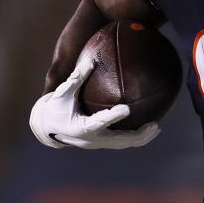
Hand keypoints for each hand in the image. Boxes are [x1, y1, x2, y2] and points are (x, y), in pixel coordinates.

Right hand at [28, 51, 159, 148]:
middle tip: (154, 124)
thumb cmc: (54, 108)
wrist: (46, 127)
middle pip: (119, 141)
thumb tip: (91, 58)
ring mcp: (97, 143)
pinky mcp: (101, 143)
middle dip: (137, 134)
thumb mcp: (61, 93)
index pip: (99, 122)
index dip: (112, 117)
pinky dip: (135, 136)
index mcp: (80, 128)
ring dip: (140, 138)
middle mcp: (91, 139)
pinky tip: (148, 127)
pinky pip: (121, 141)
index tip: (127, 108)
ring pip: (123, 144)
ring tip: (157, 128)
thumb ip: (76, 78)